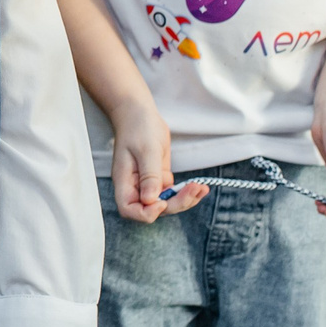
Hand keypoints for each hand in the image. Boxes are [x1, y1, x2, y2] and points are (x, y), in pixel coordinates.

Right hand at [108, 93, 199, 221]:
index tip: (162, 201)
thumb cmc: (138, 128)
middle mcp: (135, 187)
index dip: (146, 212)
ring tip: (201, 189)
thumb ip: (149, 176)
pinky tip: (199, 187)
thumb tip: (150, 200)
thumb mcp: (147, 150)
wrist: (139, 114)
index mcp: (124, 181)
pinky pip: (172, 193)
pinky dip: (186, 192)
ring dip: (185, 200)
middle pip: (152, 210)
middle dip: (175, 205)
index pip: (129, 210)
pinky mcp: (159, 179)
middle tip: (193, 190)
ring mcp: (148, 184)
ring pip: (166, 204)